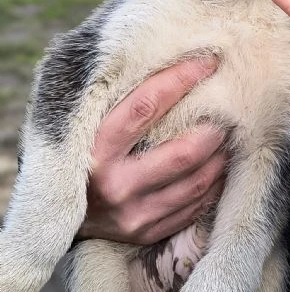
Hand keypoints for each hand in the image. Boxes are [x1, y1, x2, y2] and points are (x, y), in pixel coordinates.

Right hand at [77, 57, 226, 244]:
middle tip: (229, 110)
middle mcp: (114, 184)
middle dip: (213, 127)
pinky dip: (214, 184)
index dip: (181, 80)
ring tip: (229, 136)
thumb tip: (164, 59)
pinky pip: (194, 207)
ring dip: (221, 156)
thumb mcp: (87, 126)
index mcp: (94, 149)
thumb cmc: (79, 156)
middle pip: (182, 153)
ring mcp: (132, 214)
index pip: (145, 106)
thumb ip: (118, 101)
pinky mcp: (146, 232)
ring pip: (196, 182)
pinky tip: (220, 166)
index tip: (207, 62)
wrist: (58, 214)